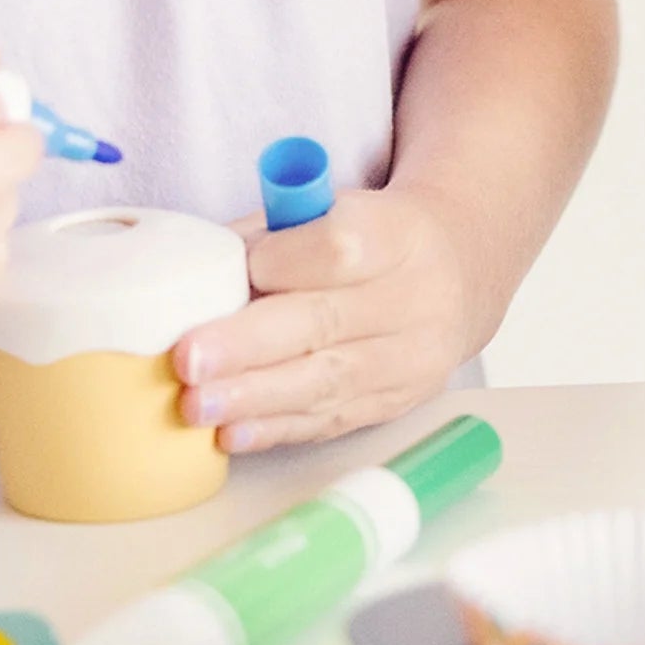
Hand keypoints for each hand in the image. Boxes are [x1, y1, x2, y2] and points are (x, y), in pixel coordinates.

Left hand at [174, 184, 481, 452]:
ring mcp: (411, 357)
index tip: (231, 269)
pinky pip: (332, 419)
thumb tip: (196, 279)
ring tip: (196, 406)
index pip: (335, 250)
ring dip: (254, 398)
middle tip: (189, 360)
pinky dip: (277, 428)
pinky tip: (233, 433)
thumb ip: (269, 236)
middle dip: (249, 345)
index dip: (277, 263)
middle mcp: (414, 298)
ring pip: (327, 381)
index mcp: (397, 233)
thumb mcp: (331, 210)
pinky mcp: (397, 401)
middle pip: (326, 322)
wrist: (456, 273)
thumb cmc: (372, 238)